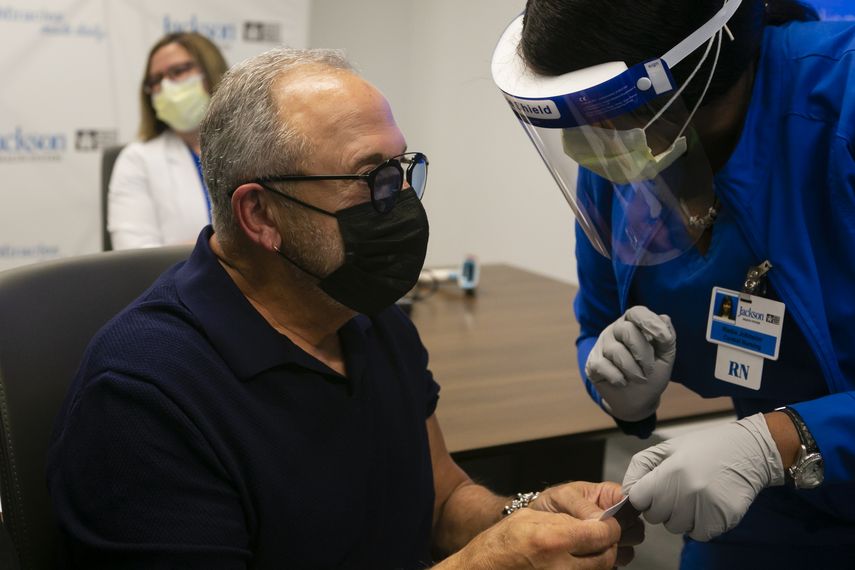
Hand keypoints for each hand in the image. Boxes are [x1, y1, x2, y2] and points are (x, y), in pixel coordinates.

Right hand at [451, 507, 619, 569]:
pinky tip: (576, 563)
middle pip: (606, 558)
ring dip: (599, 560)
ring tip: (586, 550)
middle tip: (601, 537)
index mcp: (553, 541)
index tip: (609, 524)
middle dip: (608, 545)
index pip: (602, 534)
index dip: (610, 527)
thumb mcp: (530, 518)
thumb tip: (593, 521)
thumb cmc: (500, 543)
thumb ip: (565, 520)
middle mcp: (560, 567)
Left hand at [533, 481, 643, 566]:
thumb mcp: (563, 497)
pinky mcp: (607, 550)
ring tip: (596, 541)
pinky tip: (596, 552)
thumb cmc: (551, 504)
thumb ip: (582, 506)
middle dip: (623, 529)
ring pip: (631, 540)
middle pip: (635, 522)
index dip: (629, 507)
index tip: (618, 516)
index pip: (631, 498)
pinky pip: (621, 556)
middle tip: (604, 531)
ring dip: (618, 543)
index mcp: (607, 495)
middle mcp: (614, 514)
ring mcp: (611, 533)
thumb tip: (601, 519)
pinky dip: (612, 556)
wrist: (537, 524)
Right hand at [585, 306, 675, 420]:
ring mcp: (601, 346)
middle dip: (642, 353)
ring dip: (633, 370)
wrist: (637, 401)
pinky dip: (617, 378)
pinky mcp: (592, 363)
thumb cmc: (651, 374)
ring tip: (639, 379)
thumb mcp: (665, 358)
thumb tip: (665, 318)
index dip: (649, 321)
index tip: (663, 338)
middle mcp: (615, 331)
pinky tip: (622, 382)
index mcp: (633, 325)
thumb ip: (667, 339)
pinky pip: (603, 366)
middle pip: (626, 330)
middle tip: (649, 370)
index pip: (636, 312)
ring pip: (615, 350)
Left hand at [622, 413, 784, 540]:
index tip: (654, 487)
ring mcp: (706, 508)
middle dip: (661, 505)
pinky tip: (706, 505)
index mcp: (670, 471)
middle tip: (677, 488)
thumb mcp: (667, 448)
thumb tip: (627, 491)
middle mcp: (687, 492)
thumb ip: (640, 468)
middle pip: (654, 516)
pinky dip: (699, 524)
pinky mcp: (722, 520)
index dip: (644, 494)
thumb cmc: (704, 448)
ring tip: (694, 495)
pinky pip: (697, 534)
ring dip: (680, 516)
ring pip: (675, 527)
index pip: (638, 499)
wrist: (748, 451)